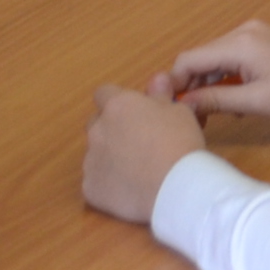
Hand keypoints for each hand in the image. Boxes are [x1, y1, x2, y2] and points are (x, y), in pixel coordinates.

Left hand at [82, 84, 203, 225]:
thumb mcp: (179, 111)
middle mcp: (97, 130)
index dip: (118, 100)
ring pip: (95, 152)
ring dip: (110, 155)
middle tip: (137, 140)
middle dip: (111, 128)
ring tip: (137, 169)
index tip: (134, 111)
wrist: (174, 187)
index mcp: (117, 106)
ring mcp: (90, 160)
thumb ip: (161, 95)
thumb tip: (157, 80)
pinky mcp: (89, 188)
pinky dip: (109, 183)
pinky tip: (130, 189)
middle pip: (96, 122)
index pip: (104, 93)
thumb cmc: (179, 142)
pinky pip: (96, 180)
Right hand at [148, 19, 269, 122]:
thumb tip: (181, 105)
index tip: (172, 111)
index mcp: (240, 43)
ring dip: (209, 85)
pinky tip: (232, 102)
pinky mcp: (262, 42)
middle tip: (193, 118)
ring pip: (215, 59)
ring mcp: (254, 34)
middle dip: (192, 87)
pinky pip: (232, 58)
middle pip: (201, 58)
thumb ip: (215, 100)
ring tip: (213, 115)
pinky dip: (226, 78)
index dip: (176, 84)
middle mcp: (243, 31)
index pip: (189, 59)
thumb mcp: (255, 102)